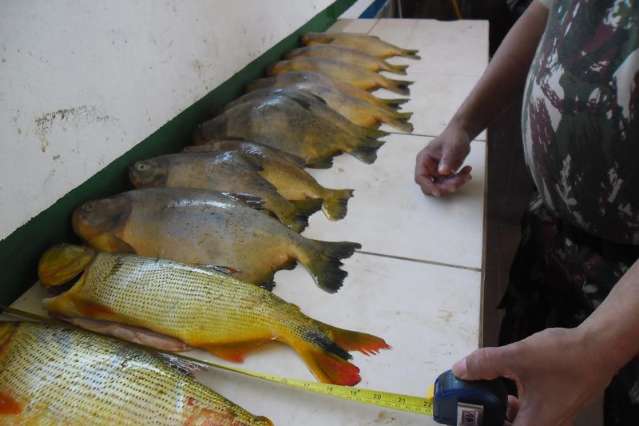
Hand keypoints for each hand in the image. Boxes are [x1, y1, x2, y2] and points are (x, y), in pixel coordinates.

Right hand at [414, 123, 471, 196]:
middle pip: (431, 185)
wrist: (461, 135)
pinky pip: (450, 183)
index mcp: (423, 160)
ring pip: (442, 186)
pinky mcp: (444, 175)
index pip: (421, 177)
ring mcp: (436, 173)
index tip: (438, 192)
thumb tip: (442, 172)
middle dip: (445, 187)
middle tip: (459, 181)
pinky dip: (460, 180)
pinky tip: (467, 171)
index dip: (428, 186)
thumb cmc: (453, 137)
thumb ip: (447, 158)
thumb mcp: (452, 146)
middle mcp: (428, 168)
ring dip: (455, 183)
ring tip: (466, 173)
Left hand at [452, 328, 616, 425]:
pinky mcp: (558, 406)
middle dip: (490, 416)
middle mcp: (547, 425)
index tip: (467, 414)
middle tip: (472, 402)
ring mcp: (554, 417)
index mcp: (535, 424)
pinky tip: (510, 386)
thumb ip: (485, 364)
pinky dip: (516, 403)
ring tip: (486, 394)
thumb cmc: (563, 357)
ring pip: (521, 421)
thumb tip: (460, 370)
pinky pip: (531, 412)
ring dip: (502, 410)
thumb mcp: (517, 357)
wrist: (599, 348)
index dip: (481, 424)